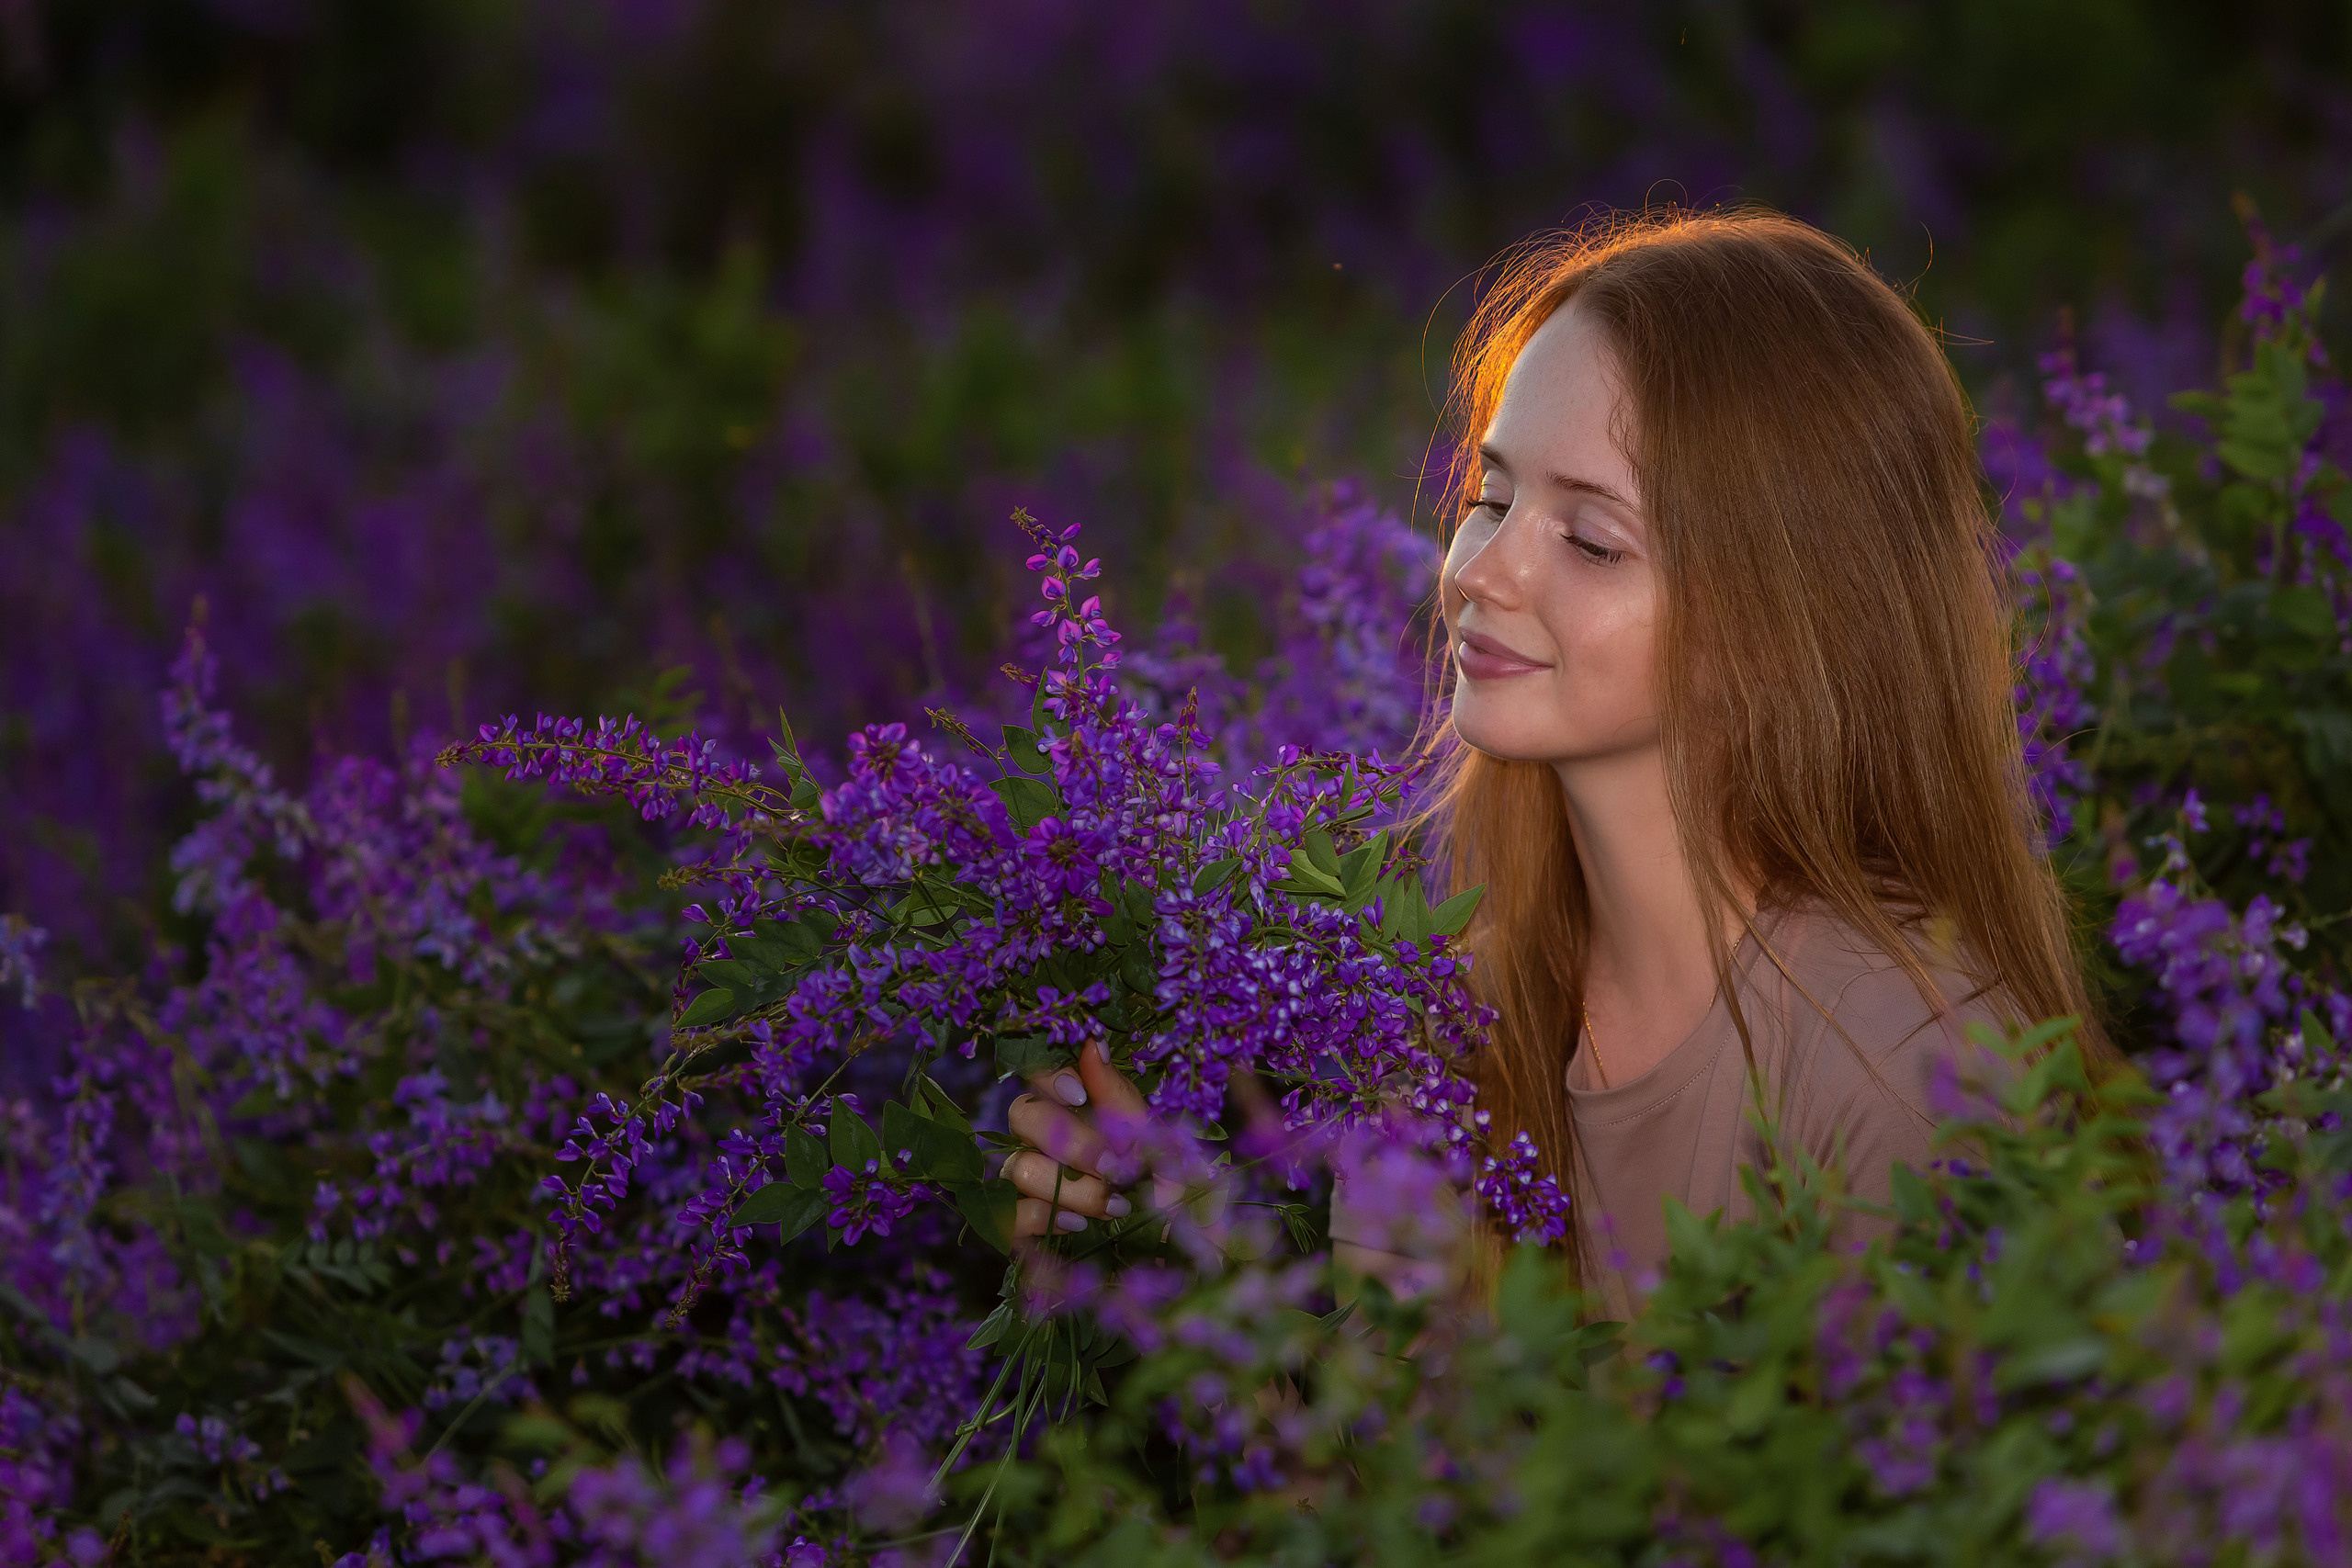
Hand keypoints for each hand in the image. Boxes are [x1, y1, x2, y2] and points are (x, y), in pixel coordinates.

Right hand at [1003, 1040, 1153, 1238]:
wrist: (1179, 1242)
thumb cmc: (1167, 1182)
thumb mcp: (1154, 1136)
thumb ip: (1117, 1096)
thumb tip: (1091, 1044)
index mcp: (1073, 1106)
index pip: (1039, 1071)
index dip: (1050, 1077)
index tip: (1080, 1096)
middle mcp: (1042, 1137)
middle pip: (1023, 1115)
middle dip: (1071, 1143)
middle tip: (1115, 1168)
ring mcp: (1028, 1179)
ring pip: (1019, 1167)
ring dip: (1070, 1189)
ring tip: (1113, 1206)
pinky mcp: (1021, 1222)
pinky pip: (1010, 1214)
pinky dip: (1043, 1218)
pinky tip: (1077, 1224)